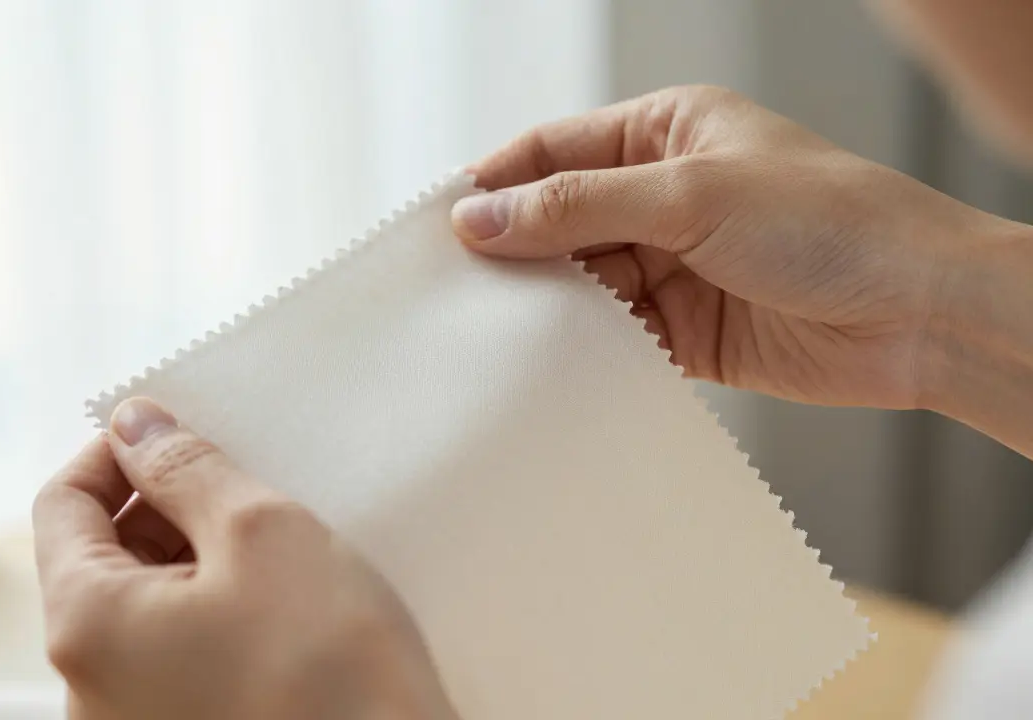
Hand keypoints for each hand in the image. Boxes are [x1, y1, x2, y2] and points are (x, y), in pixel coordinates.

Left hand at [32, 397, 457, 719]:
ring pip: (147, 608)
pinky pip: (179, 655)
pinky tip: (284, 609)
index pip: (63, 504)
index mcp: (86, 627)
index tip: (179, 430)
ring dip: (200, 559)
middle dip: (167, 507)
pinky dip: (218, 614)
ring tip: (279, 551)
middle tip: (248, 486)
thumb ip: (186, 468)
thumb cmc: (330, 674)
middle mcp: (89, 689)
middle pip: (102, 558)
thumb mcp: (263, 535)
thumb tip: (134, 426)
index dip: (118, 451)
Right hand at [451, 85, 1019, 410]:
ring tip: (496, 338)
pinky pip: (616, 340)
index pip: (555, 150)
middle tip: (455, 294)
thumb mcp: (688, 196)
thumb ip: (577, 208)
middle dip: (515, 255)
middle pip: (560, 221)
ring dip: (548, 311)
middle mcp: (665, 196)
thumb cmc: (830, 224)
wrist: (922, 315)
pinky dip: (586, 356)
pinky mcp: (689, 331)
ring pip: (583, 285)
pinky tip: (554, 371)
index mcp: (668, 133)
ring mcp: (675, 265)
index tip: (441, 227)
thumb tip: (479, 218)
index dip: (497, 185)